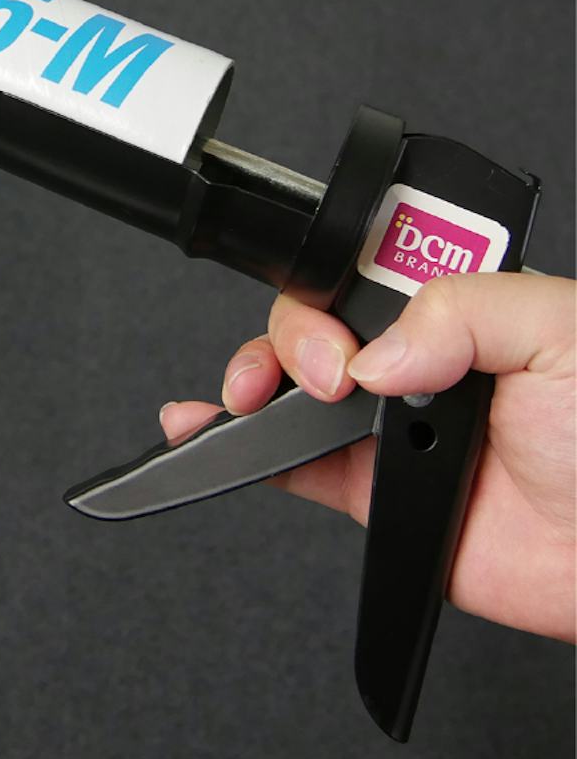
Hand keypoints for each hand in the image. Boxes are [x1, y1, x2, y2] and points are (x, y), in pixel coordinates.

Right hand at [160, 273, 575, 640]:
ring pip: (291, 387)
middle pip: (315, 323)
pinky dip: (246, 451)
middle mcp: (416, 359)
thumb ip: (464, 309)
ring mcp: (388, 424)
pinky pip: (291, 463)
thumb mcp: (561, 331)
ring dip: (252, 380)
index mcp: (459, 305)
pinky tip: (216, 433)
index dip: (332, 284)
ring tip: (248, 395)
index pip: (365, 271)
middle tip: (326, 374)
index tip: (343, 330)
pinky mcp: (371, 488)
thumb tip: (375, 354)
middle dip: (292, 338)